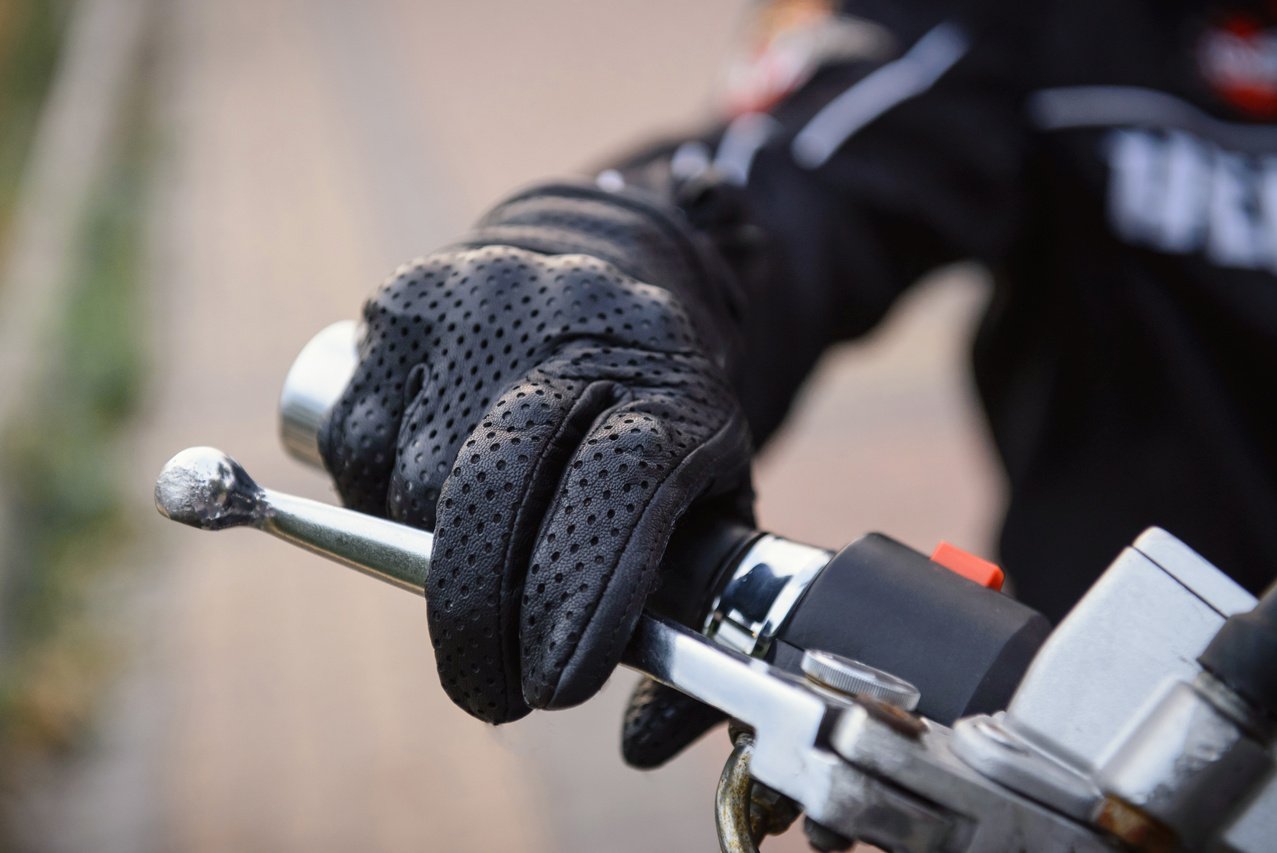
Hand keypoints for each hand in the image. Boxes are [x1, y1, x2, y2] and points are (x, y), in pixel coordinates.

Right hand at [319, 188, 753, 723]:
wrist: (604, 269)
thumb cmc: (656, 415)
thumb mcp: (709, 499)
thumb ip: (692, 622)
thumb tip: (640, 741)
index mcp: (674, 382)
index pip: (623, 484)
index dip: (582, 593)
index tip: (556, 686)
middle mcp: (578, 327)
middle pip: (498, 483)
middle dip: (477, 613)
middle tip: (488, 689)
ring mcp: (483, 303)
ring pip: (418, 475)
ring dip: (428, 546)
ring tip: (475, 540)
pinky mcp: (406, 301)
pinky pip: (358, 443)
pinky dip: (375, 494)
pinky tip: (424, 483)